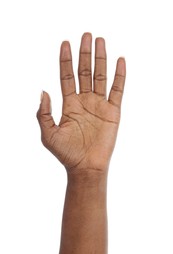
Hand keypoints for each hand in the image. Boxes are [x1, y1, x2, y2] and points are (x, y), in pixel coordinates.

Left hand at [37, 33, 125, 172]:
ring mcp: (99, 105)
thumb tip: (42, 91)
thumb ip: (43, 113)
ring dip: (100, 59)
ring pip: (100, 76)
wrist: (86, 167)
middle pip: (84, 72)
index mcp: (69, 104)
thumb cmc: (66, 153)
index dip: (65, 60)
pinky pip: (117, 90)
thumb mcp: (48, 134)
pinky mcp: (113, 111)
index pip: (66, 76)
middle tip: (86, 35)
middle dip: (84, 54)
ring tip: (99, 41)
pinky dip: (120, 76)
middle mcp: (84, 101)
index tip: (65, 43)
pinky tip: (120, 61)